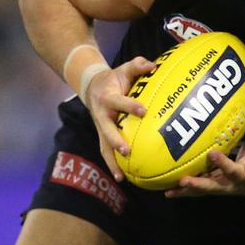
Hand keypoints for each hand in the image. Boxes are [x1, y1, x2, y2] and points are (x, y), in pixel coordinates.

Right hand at [86, 55, 155, 181]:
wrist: (92, 87)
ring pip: (104, 147)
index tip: (143, 111)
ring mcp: (101, 129)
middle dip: (115, 140)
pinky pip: (107, 153)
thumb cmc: (114, 79)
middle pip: (106, 130)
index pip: (119, 102)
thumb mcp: (124, 69)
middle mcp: (102, 116)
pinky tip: (123, 178)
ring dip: (112, 162)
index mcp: (107, 98)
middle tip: (126, 151)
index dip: (130, 105)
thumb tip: (153, 65)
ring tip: (122, 177)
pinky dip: (113, 166)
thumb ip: (137, 65)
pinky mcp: (102, 137)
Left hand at [165, 116, 244, 197]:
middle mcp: (229, 184)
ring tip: (168, 191)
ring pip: (202, 191)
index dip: (223, 163)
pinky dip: (183, 191)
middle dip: (197, 184)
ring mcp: (220, 188)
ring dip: (185, 191)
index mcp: (242, 174)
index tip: (212, 153)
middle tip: (183, 181)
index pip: (232, 170)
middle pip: (212, 186)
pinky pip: (197, 190)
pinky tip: (168, 190)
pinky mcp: (213, 188)